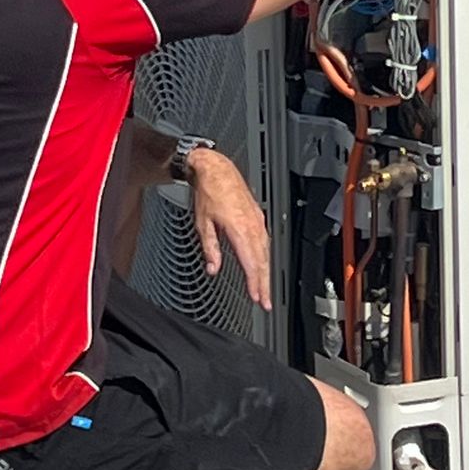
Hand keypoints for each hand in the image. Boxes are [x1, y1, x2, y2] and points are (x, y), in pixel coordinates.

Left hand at [184, 148, 272, 310]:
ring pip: (266, 251)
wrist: (216, 168)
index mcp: (239, 228)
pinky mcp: (257, 215)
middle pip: (262, 260)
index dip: (254, 282)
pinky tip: (262, 263)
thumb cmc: (208, 191)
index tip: (256, 297)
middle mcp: (252, 225)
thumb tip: (213, 268)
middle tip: (265, 301)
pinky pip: (265, 240)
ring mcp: (257, 219)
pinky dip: (265, 255)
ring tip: (265, 288)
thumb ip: (210, 248)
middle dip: (264, 283)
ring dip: (266, 271)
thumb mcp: (202, 223)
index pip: (250, 262)